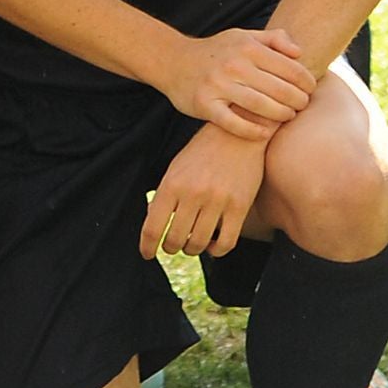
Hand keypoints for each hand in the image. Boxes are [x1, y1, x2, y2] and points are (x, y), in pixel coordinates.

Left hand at [142, 124, 267, 258]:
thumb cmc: (202, 152)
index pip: (153, 227)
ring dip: (191, 250)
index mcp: (171, 184)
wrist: (237, 133)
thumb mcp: (175, 168)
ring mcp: (217, 201)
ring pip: (199, 244)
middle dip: (170, 248)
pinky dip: (216, 251)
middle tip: (171, 246)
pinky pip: (226, 243)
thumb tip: (154, 223)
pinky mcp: (240, 207)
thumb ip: (165, 195)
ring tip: (190, 245)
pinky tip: (212, 245)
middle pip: (175, 239)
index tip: (147, 254)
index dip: (147, 247)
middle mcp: (193, 194)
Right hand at [162, 25, 312, 140]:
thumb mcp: (243, 36)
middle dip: (298, 101)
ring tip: (287, 116)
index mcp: (247, 47)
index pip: (291, 69)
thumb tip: (299, 53)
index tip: (310, 90)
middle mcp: (233, 65)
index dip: (307, 82)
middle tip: (302, 106)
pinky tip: (265, 132)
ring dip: (282, 116)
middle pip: (280, 90)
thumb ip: (274, 39)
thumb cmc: (216, 51)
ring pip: (262, 107)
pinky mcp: (204, 104)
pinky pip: (235, 124)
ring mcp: (217, 85)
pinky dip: (254, 131)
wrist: (172, 61)